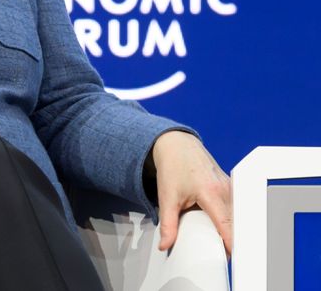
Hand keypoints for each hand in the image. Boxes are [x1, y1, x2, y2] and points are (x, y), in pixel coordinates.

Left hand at [151, 130, 232, 254]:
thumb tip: (165, 245)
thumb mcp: (166, 197)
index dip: (230, 243)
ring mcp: (231, 187)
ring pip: (237, 215)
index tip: (229, 257)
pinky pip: (235, 207)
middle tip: (219, 251)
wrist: (176, 145)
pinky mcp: (231, 186)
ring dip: (231, 228)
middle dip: (230, 239)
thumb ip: (168, 224)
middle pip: (235, 222)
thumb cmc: (173, 167)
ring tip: (220, 239)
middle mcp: (226, 190)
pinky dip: (230, 217)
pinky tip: (221, 224)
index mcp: (211, 192)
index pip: (227, 225)